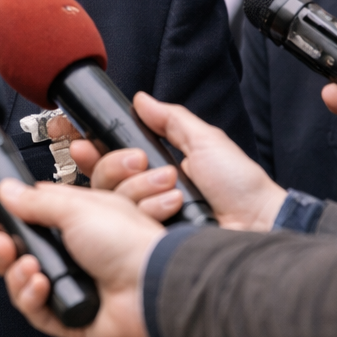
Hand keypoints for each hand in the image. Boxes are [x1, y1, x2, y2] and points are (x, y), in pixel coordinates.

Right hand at [0, 178, 162, 336]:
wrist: (154, 284)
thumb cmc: (129, 242)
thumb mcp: (76, 207)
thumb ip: (36, 201)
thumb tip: (6, 191)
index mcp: (76, 225)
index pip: (28, 223)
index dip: (4, 223)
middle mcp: (73, 256)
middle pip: (18, 255)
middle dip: (1, 248)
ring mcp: (72, 288)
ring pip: (22, 283)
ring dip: (15, 273)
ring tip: (27, 265)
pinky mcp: (72, 319)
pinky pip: (37, 312)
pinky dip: (30, 297)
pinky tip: (39, 284)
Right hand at [78, 93, 286, 231]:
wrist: (257, 224)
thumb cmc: (240, 186)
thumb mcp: (205, 141)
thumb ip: (170, 120)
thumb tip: (142, 99)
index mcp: (157, 167)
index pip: (110, 156)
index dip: (91, 147)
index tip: (79, 138)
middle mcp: (146, 192)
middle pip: (102, 176)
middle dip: (114, 163)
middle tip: (137, 161)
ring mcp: (146, 217)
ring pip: (111, 198)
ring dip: (138, 186)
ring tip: (170, 185)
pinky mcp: (148, 237)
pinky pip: (126, 220)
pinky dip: (146, 207)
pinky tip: (169, 205)